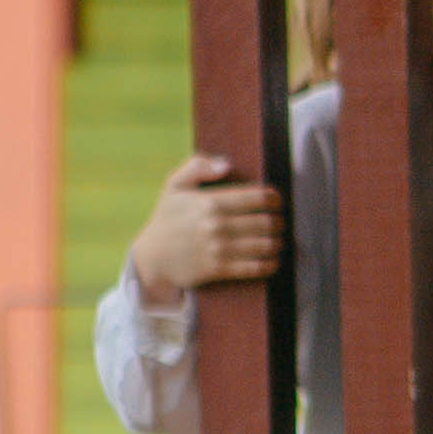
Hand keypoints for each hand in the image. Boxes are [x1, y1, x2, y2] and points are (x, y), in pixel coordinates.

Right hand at [125, 153, 281, 303]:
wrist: (152, 258)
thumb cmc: (168, 218)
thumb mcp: (174, 186)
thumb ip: (197, 166)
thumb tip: (226, 163)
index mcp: (209, 202)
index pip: (256, 198)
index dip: (274, 199)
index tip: (276, 201)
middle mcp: (216, 225)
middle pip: (266, 222)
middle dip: (279, 221)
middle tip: (280, 222)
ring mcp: (218, 249)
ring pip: (265, 245)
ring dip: (278, 242)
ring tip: (278, 239)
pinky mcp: (219, 269)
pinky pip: (256, 268)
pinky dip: (271, 263)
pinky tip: (274, 259)